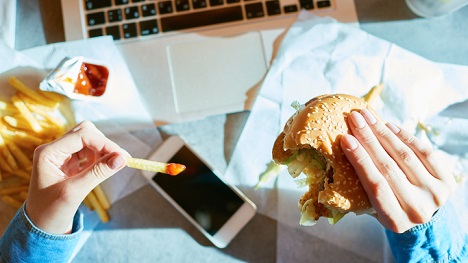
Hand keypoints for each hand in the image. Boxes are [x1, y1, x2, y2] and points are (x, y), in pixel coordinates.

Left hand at [25, 121, 127, 233]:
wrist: (42, 225)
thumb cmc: (52, 211)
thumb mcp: (75, 192)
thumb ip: (98, 172)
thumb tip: (122, 158)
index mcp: (48, 153)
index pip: (81, 136)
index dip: (104, 143)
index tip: (122, 156)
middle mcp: (54, 149)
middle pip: (85, 132)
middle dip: (104, 144)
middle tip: (120, 159)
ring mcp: (61, 154)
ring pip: (88, 139)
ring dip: (103, 150)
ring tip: (113, 165)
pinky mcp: (69, 162)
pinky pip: (89, 151)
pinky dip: (100, 156)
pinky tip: (105, 167)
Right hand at [340, 109, 455, 232]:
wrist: (423, 216)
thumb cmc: (387, 207)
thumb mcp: (372, 208)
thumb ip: (360, 188)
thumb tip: (339, 153)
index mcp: (394, 221)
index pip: (375, 186)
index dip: (360, 160)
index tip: (346, 138)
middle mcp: (417, 209)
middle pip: (389, 168)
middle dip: (369, 139)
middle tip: (355, 118)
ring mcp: (435, 195)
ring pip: (406, 157)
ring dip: (384, 133)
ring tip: (368, 116)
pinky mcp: (447, 181)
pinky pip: (425, 153)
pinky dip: (406, 136)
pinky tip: (389, 125)